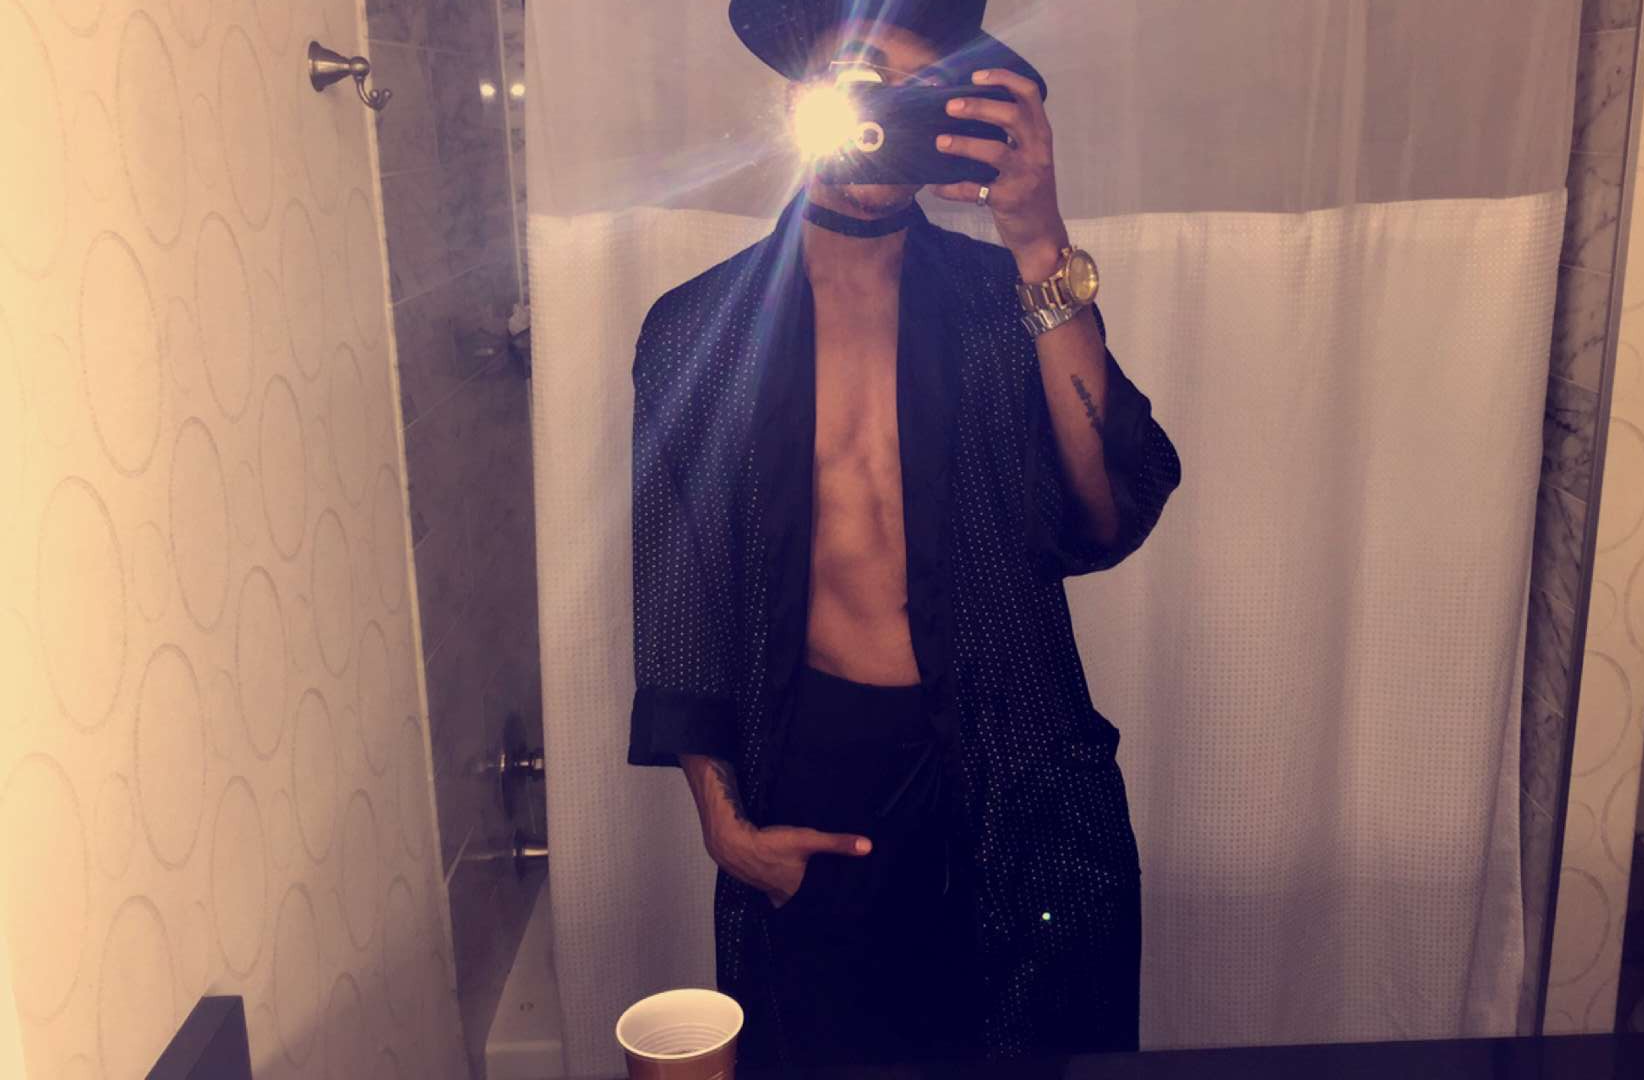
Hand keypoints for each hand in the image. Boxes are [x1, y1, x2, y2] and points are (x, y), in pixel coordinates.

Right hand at [708, 822, 871, 906]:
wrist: (733, 843)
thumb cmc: (770, 844)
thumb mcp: (807, 840)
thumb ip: (836, 844)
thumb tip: (868, 847)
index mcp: (797, 892)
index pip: (818, 907)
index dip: (829, 909)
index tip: (842, 913)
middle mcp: (784, 896)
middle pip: (803, 904)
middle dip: (814, 905)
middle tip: (830, 906)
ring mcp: (769, 890)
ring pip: (789, 898)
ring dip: (798, 897)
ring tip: (810, 895)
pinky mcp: (759, 881)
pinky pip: (775, 890)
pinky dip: (782, 887)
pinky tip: (784, 878)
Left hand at [932, 68, 1070, 278]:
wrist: (1042, 236)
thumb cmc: (1030, 192)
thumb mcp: (1030, 158)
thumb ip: (1012, 136)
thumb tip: (968, 111)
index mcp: (1041, 135)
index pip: (1029, 94)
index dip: (1003, 78)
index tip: (976, 76)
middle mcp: (1037, 151)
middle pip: (1011, 116)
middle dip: (978, 106)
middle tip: (950, 106)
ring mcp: (1025, 176)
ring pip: (995, 151)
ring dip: (962, 144)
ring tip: (939, 142)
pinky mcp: (1009, 201)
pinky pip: (975, 190)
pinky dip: (951, 188)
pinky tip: (935, 186)